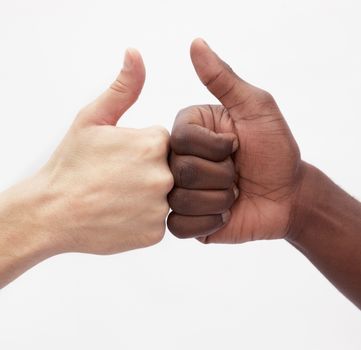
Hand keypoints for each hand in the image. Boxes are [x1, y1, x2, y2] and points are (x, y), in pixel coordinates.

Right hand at [2, 49, 172, 262]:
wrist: (52, 212)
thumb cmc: (71, 164)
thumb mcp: (93, 119)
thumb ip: (123, 87)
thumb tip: (136, 54)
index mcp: (154, 142)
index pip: (164, 143)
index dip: (141, 150)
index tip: (121, 159)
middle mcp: (165, 174)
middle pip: (169, 168)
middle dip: (146, 172)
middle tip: (118, 180)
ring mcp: (161, 207)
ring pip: (165, 196)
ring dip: (146, 196)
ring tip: (118, 197)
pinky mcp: (156, 233)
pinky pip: (158, 221)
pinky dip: (143, 218)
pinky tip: (121, 214)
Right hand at [167, 39, 302, 243]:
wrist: (287, 195)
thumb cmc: (275, 149)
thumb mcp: (255, 107)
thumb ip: (224, 79)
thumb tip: (196, 44)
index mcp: (188, 132)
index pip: (181, 137)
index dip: (216, 146)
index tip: (237, 145)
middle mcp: (178, 160)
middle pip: (181, 170)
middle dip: (222, 175)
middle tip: (237, 173)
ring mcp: (179, 192)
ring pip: (180, 200)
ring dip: (219, 199)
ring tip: (233, 194)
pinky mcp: (185, 221)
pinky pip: (180, 226)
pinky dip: (209, 222)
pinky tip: (224, 214)